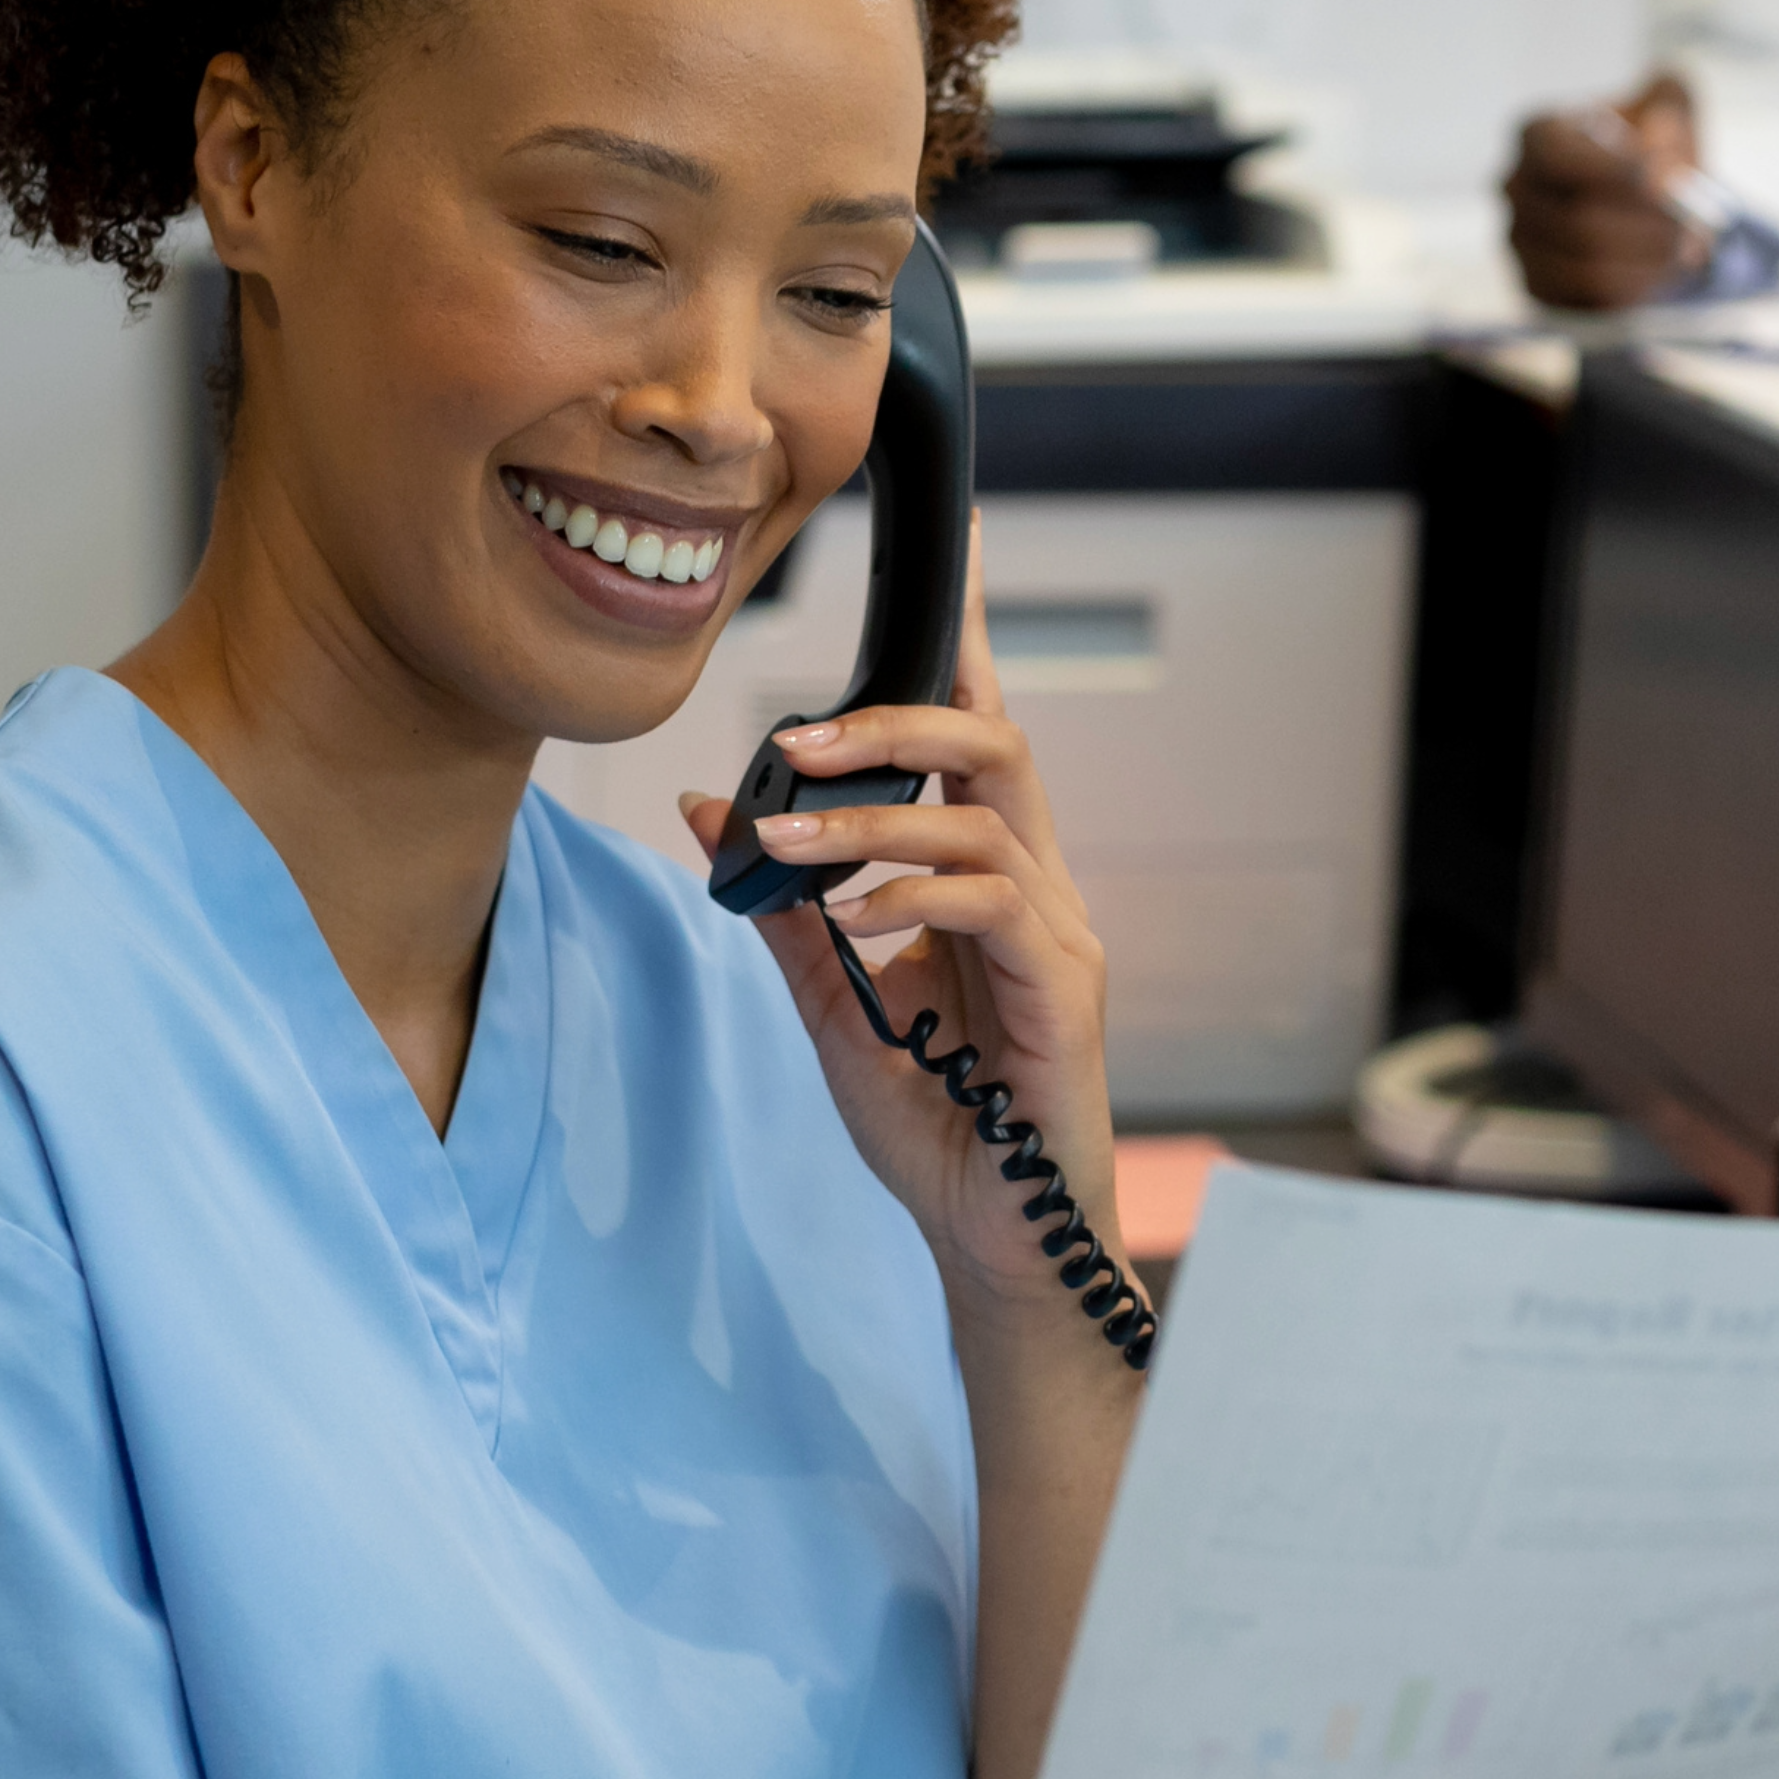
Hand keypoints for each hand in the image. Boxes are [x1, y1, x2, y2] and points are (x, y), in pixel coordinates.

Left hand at [679, 542, 1123, 1349]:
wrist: (998, 1243)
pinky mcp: (1069, 991)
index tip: (956, 534)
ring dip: (874, 817)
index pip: (976, 729)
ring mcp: (1062, 936)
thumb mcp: (831, 1005)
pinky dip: (912, 895)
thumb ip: (784, 905)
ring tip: (789, 843)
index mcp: (986, 874)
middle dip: (901, 712)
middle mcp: (1037, 886)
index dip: (964, 631)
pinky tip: (854, 920)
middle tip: (797, 732)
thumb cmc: (935, 1125)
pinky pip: (992, 904)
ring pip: (983, 818)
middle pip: (996, 742)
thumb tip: (709, 802)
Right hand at [1507, 74, 1701, 308]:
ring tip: (1685, 250)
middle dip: (1642, 227)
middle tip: (1689, 227)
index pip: (1556, 158)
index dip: (1610, 172)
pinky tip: (1662, 271)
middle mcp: (1515, 188)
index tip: (1661, 176)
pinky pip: (1585, 301)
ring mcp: (1519, 242)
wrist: (1646, 203)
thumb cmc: (1652, 148)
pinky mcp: (1537, 286)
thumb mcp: (1671, 108)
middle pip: (1576, 221)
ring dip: (1644, 262)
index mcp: (1537, 136)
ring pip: (1584, 267)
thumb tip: (1658, 140)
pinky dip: (1634, 289)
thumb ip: (1671, 104)